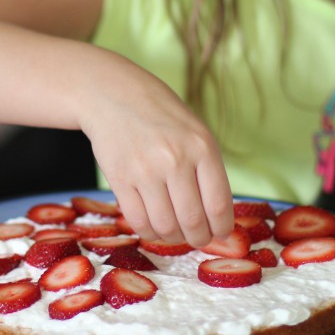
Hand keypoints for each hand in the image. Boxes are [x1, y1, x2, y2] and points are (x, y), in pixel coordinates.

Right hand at [78, 69, 233, 248]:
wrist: (113, 95)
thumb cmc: (160, 117)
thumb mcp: (195, 133)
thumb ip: (208, 171)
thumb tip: (218, 219)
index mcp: (202, 147)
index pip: (219, 205)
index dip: (221, 229)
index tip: (219, 233)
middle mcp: (175, 159)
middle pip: (192, 222)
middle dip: (198, 238)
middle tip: (196, 238)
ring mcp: (145, 170)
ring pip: (165, 227)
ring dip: (173, 237)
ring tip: (174, 231)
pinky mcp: (119, 179)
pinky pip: (138, 221)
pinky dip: (149, 232)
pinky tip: (153, 225)